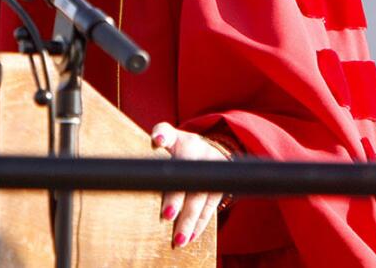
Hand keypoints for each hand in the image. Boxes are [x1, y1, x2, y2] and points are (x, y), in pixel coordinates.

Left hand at [150, 121, 229, 248]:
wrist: (210, 151)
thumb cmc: (180, 147)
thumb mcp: (169, 136)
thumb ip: (160, 136)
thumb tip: (156, 141)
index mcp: (182, 140)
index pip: (169, 134)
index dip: (163, 137)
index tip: (158, 141)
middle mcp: (200, 155)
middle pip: (189, 177)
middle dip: (177, 197)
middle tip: (167, 215)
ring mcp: (212, 173)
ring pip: (201, 199)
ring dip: (190, 221)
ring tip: (179, 240)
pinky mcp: (219, 188)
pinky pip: (209, 209)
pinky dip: (199, 225)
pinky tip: (190, 238)